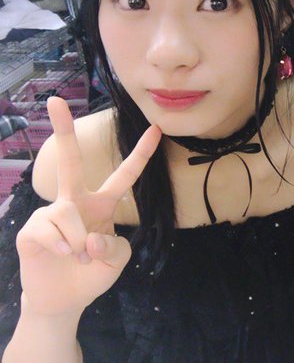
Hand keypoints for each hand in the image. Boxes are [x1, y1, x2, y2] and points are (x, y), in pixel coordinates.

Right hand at [16, 97, 160, 316]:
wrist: (64, 299)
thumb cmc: (93, 275)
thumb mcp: (117, 262)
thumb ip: (114, 249)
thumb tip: (89, 238)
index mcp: (103, 204)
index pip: (126, 175)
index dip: (141, 154)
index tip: (156, 129)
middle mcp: (76, 201)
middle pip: (70, 162)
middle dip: (62, 131)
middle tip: (54, 100)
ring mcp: (52, 212)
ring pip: (68, 213)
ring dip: (78, 243)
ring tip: (76, 257)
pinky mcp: (32, 229)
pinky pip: (51, 231)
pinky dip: (62, 248)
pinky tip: (61, 256)